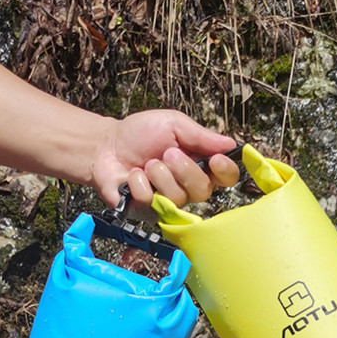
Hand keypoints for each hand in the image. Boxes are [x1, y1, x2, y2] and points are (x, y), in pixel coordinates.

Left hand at [91, 110, 239, 214]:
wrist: (105, 147)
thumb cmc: (140, 134)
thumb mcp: (172, 124)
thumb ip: (200, 135)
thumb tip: (231, 144)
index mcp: (199, 164)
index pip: (226, 177)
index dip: (225, 171)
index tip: (215, 160)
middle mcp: (188, 187)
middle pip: (203, 191)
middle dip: (185, 170)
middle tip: (167, 154)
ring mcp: (168, 202)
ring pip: (178, 198)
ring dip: (160, 176)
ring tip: (146, 164)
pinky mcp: (147, 212)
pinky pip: (152, 203)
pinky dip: (139, 184)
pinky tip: (131, 177)